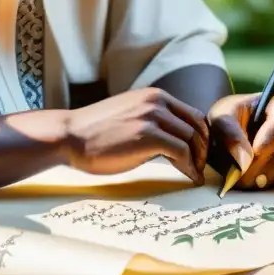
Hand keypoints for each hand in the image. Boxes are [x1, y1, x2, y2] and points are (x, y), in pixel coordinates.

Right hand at [64, 88, 208, 183]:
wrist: (69, 136)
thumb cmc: (95, 132)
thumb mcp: (130, 116)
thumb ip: (152, 121)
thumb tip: (173, 141)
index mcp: (154, 96)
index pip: (193, 114)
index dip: (201, 136)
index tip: (201, 154)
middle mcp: (157, 102)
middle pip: (198, 125)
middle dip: (204, 148)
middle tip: (202, 167)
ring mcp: (152, 117)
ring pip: (192, 139)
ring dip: (198, 160)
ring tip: (195, 175)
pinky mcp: (147, 136)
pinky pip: (182, 152)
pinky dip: (190, 167)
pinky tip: (189, 178)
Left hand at [207, 90, 273, 189]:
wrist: (230, 132)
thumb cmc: (228, 118)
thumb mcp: (222, 119)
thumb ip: (230, 134)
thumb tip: (245, 160)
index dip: (272, 137)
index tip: (255, 152)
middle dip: (264, 163)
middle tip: (241, 176)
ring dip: (266, 175)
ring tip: (243, 180)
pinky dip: (270, 181)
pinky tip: (254, 181)